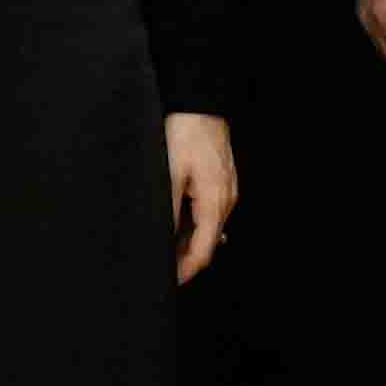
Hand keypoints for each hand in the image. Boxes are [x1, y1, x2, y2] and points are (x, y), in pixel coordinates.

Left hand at [164, 110, 238, 283]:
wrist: (200, 103)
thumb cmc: (185, 133)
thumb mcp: (170, 175)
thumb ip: (168, 212)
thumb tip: (163, 241)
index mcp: (215, 204)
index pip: (203, 252)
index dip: (185, 271)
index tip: (167, 282)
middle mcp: (227, 201)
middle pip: (206, 243)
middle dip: (184, 258)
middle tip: (159, 266)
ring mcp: (227, 191)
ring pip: (207, 228)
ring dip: (186, 239)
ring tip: (162, 245)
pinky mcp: (222, 182)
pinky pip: (209, 212)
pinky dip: (193, 223)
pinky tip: (176, 222)